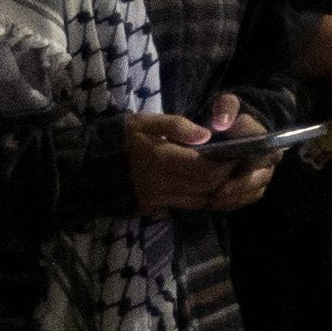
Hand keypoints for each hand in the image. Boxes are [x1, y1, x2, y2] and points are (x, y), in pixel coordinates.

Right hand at [127, 102, 272, 216]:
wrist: (88, 165)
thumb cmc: (121, 138)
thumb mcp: (145, 121)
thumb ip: (177, 125)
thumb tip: (207, 134)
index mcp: (161, 159)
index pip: (207, 169)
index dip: (228, 164)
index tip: (240, 153)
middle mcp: (161, 184)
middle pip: (208, 188)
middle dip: (229, 178)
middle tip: (242, 165)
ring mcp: (157, 200)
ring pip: (201, 202)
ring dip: (221, 191)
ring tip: (233, 176)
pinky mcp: (154, 209)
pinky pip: (188, 207)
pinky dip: (205, 199)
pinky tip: (214, 188)